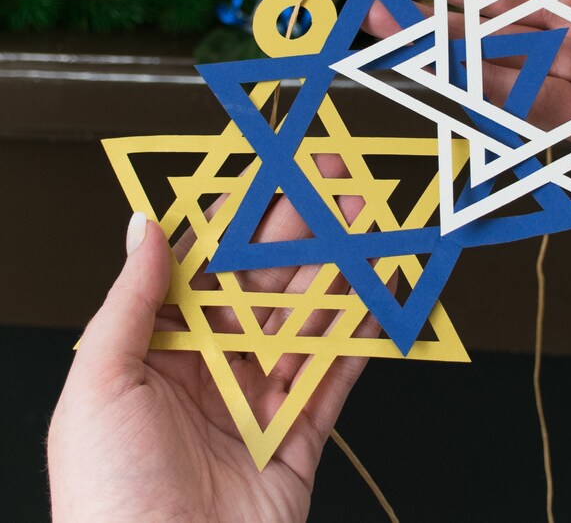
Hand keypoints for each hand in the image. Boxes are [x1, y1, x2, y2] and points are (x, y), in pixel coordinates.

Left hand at [48, 178, 369, 521]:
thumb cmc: (108, 497)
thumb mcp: (99, 386)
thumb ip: (131, 301)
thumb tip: (143, 226)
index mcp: (163, 346)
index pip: (208, 261)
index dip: (241, 214)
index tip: (271, 172)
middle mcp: (214, 363)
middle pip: (267, 281)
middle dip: (304, 231)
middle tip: (336, 186)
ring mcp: (260, 394)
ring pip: (308, 318)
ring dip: (341, 271)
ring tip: (369, 226)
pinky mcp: (299, 431)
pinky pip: (335, 373)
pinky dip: (360, 335)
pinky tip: (378, 297)